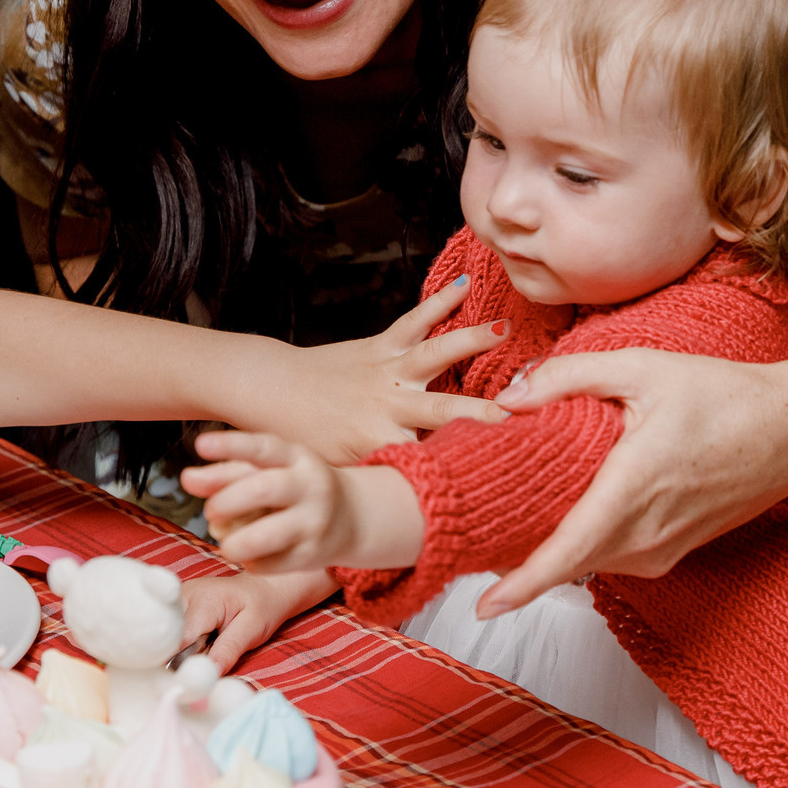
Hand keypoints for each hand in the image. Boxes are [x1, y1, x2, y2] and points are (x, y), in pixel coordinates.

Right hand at [179, 568, 338, 672]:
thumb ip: (229, 650)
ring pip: (166, 633)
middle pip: (168, 636)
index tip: (191, 679)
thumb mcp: (253, 630)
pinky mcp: (176, 603)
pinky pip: (169, 628)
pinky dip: (180, 640)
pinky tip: (198, 639)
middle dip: (182, 655)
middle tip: (205, 658)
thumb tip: (207, 674)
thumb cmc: (261, 606)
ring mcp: (178, 597)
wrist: (263, 587)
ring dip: (180, 647)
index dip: (183, 662)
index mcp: (204, 601)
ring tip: (205, 644)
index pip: (179, 639)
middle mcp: (185, 594)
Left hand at [182, 430, 422, 572]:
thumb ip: (228, 472)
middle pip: (263, 489)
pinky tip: (249, 557)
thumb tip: (187, 479)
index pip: (263, 448)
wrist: (354, 517)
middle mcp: (311, 486)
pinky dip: (251, 563)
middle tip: (211, 512)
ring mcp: (315, 522)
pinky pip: (272, 564)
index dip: (230, 445)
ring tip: (225, 544)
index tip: (200, 444)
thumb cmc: (295, 488)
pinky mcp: (313, 555)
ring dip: (235, 543)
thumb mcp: (270, 471)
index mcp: (298, 457)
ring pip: (267, 535)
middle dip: (227, 501)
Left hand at [235, 275, 506, 463]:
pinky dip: (439, 302)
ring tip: (501, 329)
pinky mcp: (379, 345)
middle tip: (516, 412)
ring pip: (434, 353)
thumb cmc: (303, 438)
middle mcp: (387, 404)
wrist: (271, 393)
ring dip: (468, 340)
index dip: (466, 462)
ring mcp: (385, 370)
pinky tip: (465, 283)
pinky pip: (414, 321)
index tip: (503, 467)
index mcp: (378, 441)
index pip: (430, 456)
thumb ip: (381, 479)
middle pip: (442, 409)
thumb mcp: (340, 470)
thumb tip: (422, 503)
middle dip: (478, 412)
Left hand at [478, 346, 787, 617]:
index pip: (567, 553)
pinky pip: (617, 558)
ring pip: (592, 563)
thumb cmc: (725, 395)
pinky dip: (586, 547)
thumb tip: (509, 397)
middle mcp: (648, 532)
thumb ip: (571, 377)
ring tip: (512, 527)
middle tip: (475, 546)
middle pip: (569, 565)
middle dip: (520, 566)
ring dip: (554, 554)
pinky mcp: (678, 550)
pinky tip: (568, 519)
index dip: (521, 585)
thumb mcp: (644, 368)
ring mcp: (666, 548)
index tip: (482, 607)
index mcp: (633, 489)